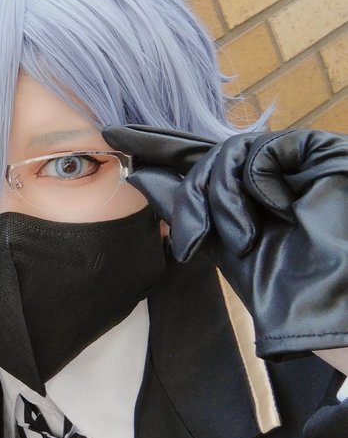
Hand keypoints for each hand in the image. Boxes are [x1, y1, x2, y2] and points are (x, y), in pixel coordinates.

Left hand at [102, 125, 347, 359]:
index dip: (157, 145)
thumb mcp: (223, 246)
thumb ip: (186, 208)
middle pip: (207, 156)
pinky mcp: (315, 150)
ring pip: (226, 155)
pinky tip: (279, 211)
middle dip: (188, 193)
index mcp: (244, 192)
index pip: (195, 159)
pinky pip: (261, 152)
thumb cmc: (289, 286)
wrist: (335, 305)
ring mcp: (292, 159)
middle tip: (191, 234)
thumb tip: (140, 175)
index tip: (111, 133)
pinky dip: (257, 183)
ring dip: (222, 200)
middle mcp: (266, 170)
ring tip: (242, 239)